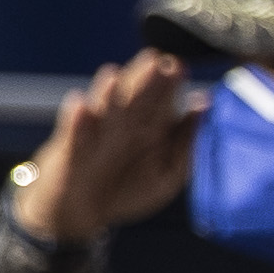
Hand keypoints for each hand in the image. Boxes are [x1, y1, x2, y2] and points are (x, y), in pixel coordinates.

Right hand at [18, 53, 198, 241]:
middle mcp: (121, 129)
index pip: (160, 103)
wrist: (79, 212)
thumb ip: (186, 140)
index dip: (168, 86)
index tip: (177, 66)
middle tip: (153, 60)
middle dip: (142, 81)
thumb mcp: (169, 171)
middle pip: (133, 102)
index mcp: (147, 130)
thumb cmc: (127, 191)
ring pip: (103, 113)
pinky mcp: (70, 153)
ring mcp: (95, 138)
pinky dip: (77, 121)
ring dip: (108, 94)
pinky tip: (80, 103)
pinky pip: (74, 137)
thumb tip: (203, 104)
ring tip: (115, 75)